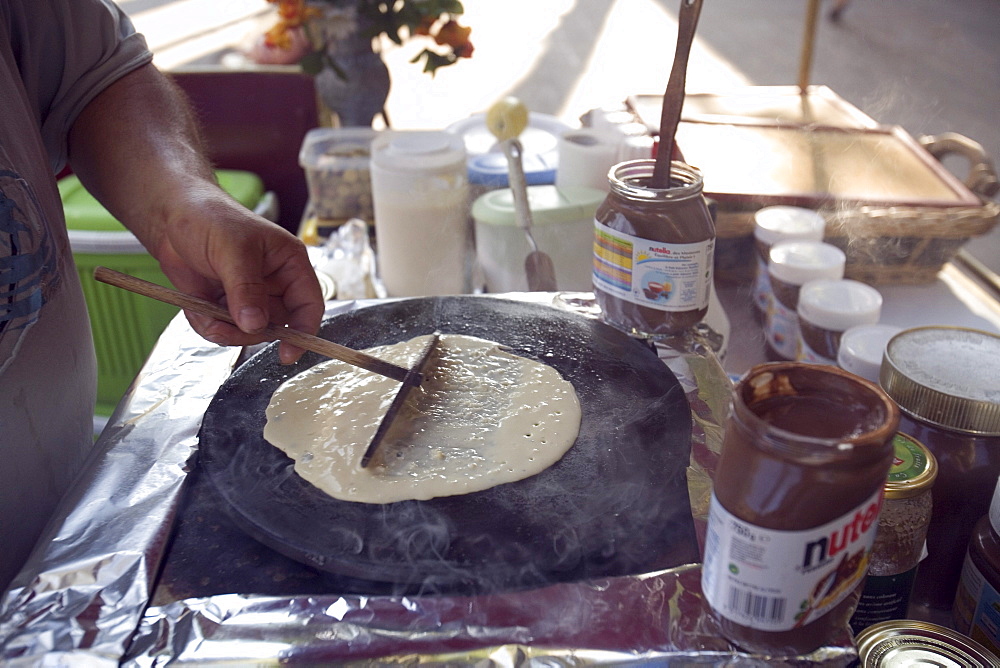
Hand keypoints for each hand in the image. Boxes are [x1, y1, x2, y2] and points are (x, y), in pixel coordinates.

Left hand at [153, 187, 323, 363]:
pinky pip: (222, 330)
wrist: (171, 216)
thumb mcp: (233, 250)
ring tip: (203, 309)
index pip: (309, 305)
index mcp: (289, 264)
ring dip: (223, 329)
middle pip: (277, 326)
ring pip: (247, 333)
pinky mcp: (225, 305)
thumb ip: (246, 289)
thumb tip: (256, 325)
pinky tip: (195, 304)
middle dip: (249, 331)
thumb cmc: (209, 217)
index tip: (286, 353)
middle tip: (224, 323)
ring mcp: (249, 297)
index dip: (303, 331)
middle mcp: (274, 284)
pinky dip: (206, 324)